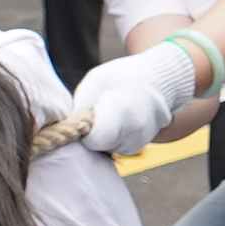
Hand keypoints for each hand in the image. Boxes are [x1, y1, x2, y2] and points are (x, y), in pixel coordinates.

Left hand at [57, 40, 205, 164]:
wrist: (159, 80)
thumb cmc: (122, 76)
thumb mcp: (96, 81)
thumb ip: (80, 106)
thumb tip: (65, 130)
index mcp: (123, 111)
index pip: (94, 140)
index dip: (83, 131)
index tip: (85, 116)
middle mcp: (135, 131)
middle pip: (98, 146)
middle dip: (92, 132)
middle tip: (97, 111)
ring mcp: (140, 141)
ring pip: (106, 149)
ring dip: (102, 135)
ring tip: (111, 112)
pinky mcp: (139, 146)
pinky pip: (115, 148)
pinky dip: (112, 137)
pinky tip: (119, 119)